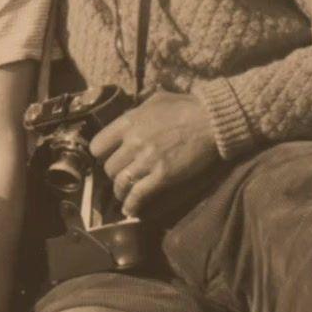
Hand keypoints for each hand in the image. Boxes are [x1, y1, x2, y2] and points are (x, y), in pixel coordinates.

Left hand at [89, 91, 218, 215]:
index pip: (98, 145)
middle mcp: (133, 142)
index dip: (101, 155)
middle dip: (113, 174)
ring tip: (124, 195)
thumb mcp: (156, 100)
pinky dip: (132, 205)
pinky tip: (130, 210)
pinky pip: (138, 195)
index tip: (108, 158)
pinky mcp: (163, 176)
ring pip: (121, 183)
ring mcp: (147, 160)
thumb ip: (138, 111)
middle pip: (109, 167)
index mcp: (129, 122)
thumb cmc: (187, 107)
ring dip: (121, 191)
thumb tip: (131, 117)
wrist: (213, 121)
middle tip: (121, 176)